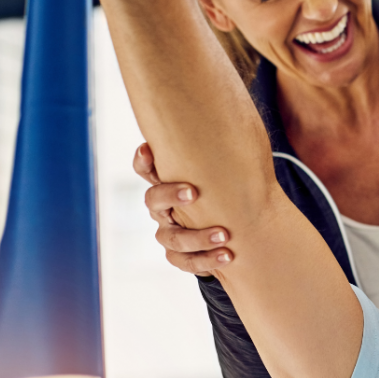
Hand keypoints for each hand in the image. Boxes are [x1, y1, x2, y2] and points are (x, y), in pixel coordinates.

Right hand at [134, 142, 234, 275]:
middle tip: (193, 192)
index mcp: (167, 183)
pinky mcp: (179, 256)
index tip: (148, 150)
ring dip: (197, 237)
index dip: (143, 161)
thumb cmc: (224, 191)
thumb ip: (219, 153)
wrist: (233, 228)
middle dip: (170, 195)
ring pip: (171, 237)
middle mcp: (162, 208)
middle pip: (152, 201)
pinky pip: (185, 261)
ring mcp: (168, 233)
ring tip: (224, 235)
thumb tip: (235, 115)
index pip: (146, 170)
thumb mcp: (220, 172)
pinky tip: (228, 255)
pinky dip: (206, 260)